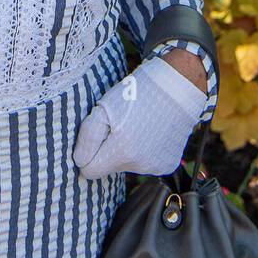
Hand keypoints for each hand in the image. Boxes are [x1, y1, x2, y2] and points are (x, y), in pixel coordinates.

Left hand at [72, 55, 207, 179]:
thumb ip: (86, 139)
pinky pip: (145, 163)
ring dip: (128, 149)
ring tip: (138, 124)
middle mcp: (139, 166)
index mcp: (120, 152)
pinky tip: (151, 131)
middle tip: (120, 125)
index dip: (88, 154)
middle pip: (109, 167)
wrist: (176, 87)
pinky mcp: (168, 165)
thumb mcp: (103, 109)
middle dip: (109, 149)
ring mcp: (155, 167)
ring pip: (127, 164)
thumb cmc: (137, 93)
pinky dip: (145, 150)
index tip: (97, 136)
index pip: (90, 171)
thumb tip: (80, 162)